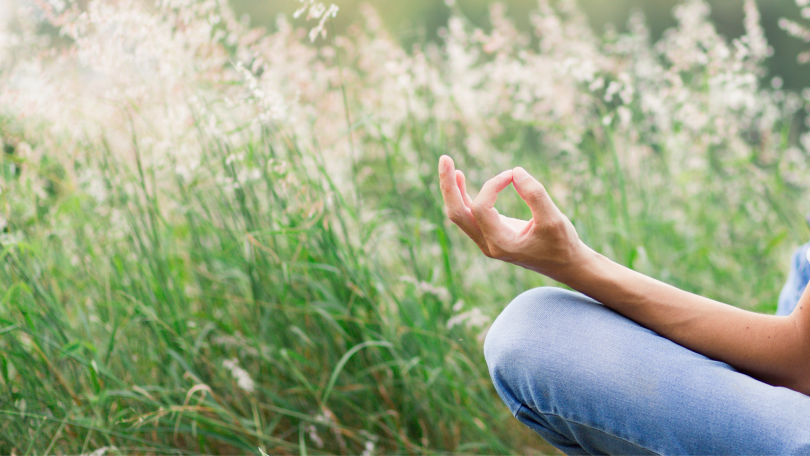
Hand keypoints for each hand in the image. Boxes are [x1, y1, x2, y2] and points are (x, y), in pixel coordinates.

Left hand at [438, 155, 588, 280]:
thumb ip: (535, 195)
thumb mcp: (554, 219)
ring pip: (460, 214)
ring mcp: (487, 241)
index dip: (492, 185)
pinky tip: (460, 179)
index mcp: (500, 244)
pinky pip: (469, 215)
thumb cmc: (562, 243)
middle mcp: (488, 244)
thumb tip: (515, 172)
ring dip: (453, 190)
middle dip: (449, 186)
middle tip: (444, 159)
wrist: (565, 264)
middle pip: (457, 214)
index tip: (512, 175)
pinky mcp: (491, 234)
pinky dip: (463, 196)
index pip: (482, 208)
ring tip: (448, 164)